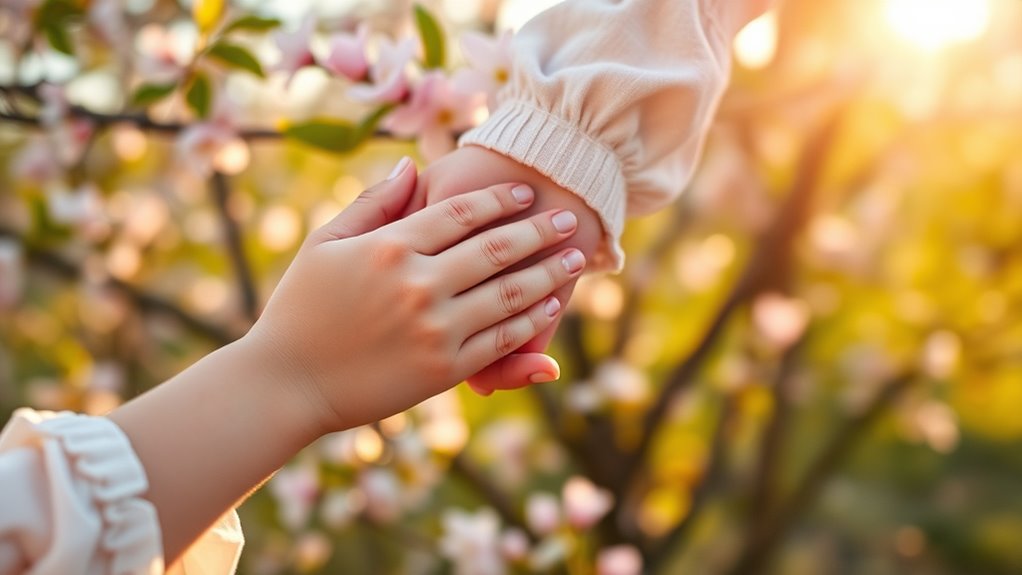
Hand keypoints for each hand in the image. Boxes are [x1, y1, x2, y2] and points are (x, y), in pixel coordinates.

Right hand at [242, 157, 585, 432]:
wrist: (286, 384)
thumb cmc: (299, 310)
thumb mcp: (324, 244)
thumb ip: (371, 204)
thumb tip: (411, 166)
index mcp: (389, 248)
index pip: (461, 213)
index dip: (500, 200)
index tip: (526, 193)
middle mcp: (418, 285)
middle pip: (497, 249)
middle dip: (540, 231)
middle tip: (570, 218)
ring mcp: (435, 329)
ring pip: (509, 294)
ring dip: (549, 274)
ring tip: (575, 259)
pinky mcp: (443, 369)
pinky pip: (500, 339)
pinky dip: (530, 321)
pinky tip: (549, 305)